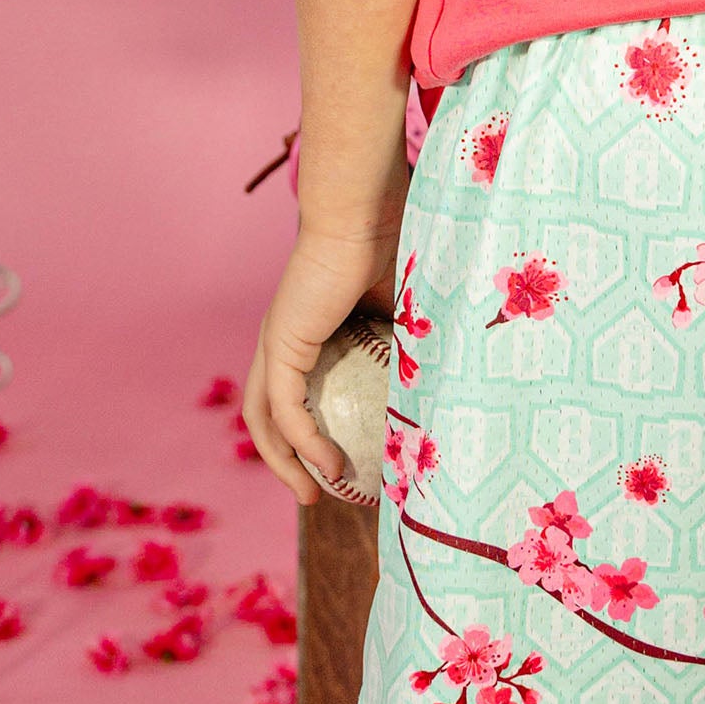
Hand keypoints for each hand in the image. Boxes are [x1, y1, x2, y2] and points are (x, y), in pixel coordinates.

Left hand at [242, 224, 399, 505]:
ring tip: (316, 492)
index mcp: (308, 328)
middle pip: (268, 415)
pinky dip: (303, 442)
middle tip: (321, 492)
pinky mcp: (280, 345)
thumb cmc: (392, 241)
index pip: (296, 391)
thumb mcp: (405, 306)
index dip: (311, 429)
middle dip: (288, 460)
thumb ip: (409, 341)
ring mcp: (276, 343)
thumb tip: (439, 379)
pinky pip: (284, 409)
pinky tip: (328, 465)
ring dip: (285, 462)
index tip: (345, 458)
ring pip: (265, 420)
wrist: (367, 210)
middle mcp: (282, 339)